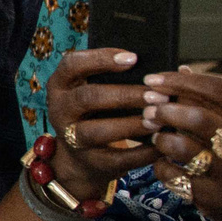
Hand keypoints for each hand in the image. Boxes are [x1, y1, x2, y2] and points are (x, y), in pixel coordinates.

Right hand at [40, 47, 164, 195]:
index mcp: (60, 85)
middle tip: (157, 95)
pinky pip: (117, 158)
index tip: (133, 58)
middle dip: (126, 95)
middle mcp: (60, 110)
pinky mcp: (90, 162)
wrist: (81, 157)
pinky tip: (161, 144)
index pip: (72, 64)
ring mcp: (71, 138)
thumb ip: (114, 76)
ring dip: (131, 124)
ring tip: (158, 120)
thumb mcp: (92, 89)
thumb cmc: (96, 112)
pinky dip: (142, 152)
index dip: (101, 59)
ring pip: (99, 130)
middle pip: (89, 97)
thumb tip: (159, 70)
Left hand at [139, 70, 221, 220]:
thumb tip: (182, 71)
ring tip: (159, 137)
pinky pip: (172, 175)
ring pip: (180, 147)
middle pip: (197, 117)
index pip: (217, 91)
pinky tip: (165, 163)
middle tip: (149, 108)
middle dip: (165, 109)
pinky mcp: (212, 198)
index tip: (154, 79)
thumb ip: (220, 102)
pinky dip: (161, 166)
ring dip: (161, 139)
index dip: (180, 81)